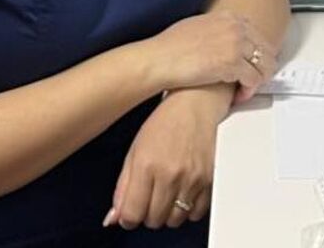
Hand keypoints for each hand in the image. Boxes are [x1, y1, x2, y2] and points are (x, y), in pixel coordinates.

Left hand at [103, 87, 228, 229]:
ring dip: (168, 212)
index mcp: (147, 165)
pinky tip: (183, 192)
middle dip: (147, 213)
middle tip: (149, 196)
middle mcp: (170, 174)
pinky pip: (196, 214)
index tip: (130, 211)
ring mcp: (193, 178)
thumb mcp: (135, 149)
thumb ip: (123, 186)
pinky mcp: (210, 180)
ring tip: (167, 192)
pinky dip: (188, 209)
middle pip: (153, 220)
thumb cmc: (166, 121)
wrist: (197, 103)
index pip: (131, 214)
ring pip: (175, 220)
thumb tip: (113, 217)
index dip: (127, 217)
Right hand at [145, 11, 276, 94]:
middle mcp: (236, 28)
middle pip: (266, 49)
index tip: (254, 62)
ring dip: (258, 80)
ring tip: (246, 88)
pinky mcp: (233, 64)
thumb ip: (215, 28)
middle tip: (253, 79)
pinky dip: (248, 91)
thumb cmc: (169, 47)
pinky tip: (239, 96)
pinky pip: (254, 80)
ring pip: (265, 65)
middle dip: (261, 67)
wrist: (159, 59)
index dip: (257, 52)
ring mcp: (236, 45)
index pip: (257, 33)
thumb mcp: (197, 25)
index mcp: (228, 17)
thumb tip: (221, 37)